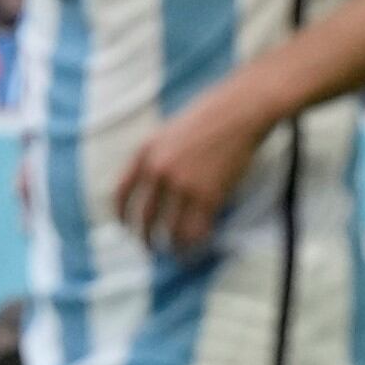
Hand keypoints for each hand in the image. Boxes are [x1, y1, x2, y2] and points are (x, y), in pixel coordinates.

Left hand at [113, 84, 275, 252]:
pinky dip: (196, 243)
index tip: (126, 227)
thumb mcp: (171, 130)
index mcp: (145, 153)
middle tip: (151, 248)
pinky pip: (197, 229)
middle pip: (144, 216)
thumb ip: (159, 155)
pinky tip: (197, 248)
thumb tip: (156, 184)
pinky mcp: (208, 195)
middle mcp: (158, 171)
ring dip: (173, 246)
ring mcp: (182, 185)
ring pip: (171, 229)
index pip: (121, 193)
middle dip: (146, 238)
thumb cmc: (213, 114)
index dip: (122, 215)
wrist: (242, 110)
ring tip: (176, 254)